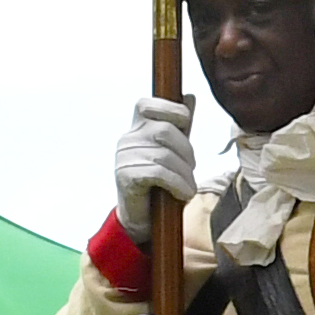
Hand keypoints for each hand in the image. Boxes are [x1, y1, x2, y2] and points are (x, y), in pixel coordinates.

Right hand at [111, 99, 196, 233]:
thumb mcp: (174, 150)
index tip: (185, 125)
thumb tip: (189, 96)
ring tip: (187, 186)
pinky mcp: (125, 176)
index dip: (172, 110)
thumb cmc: (160, 181)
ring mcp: (123, 157)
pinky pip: (159, 173)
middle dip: (187, 151)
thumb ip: (180, 125)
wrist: (143, 218)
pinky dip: (178, 185)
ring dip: (185, 174)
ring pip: (165, 155)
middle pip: (165, 131)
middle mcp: (127, 139)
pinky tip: (182, 194)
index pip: (147, 104)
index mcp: (137, 128)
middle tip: (190, 168)